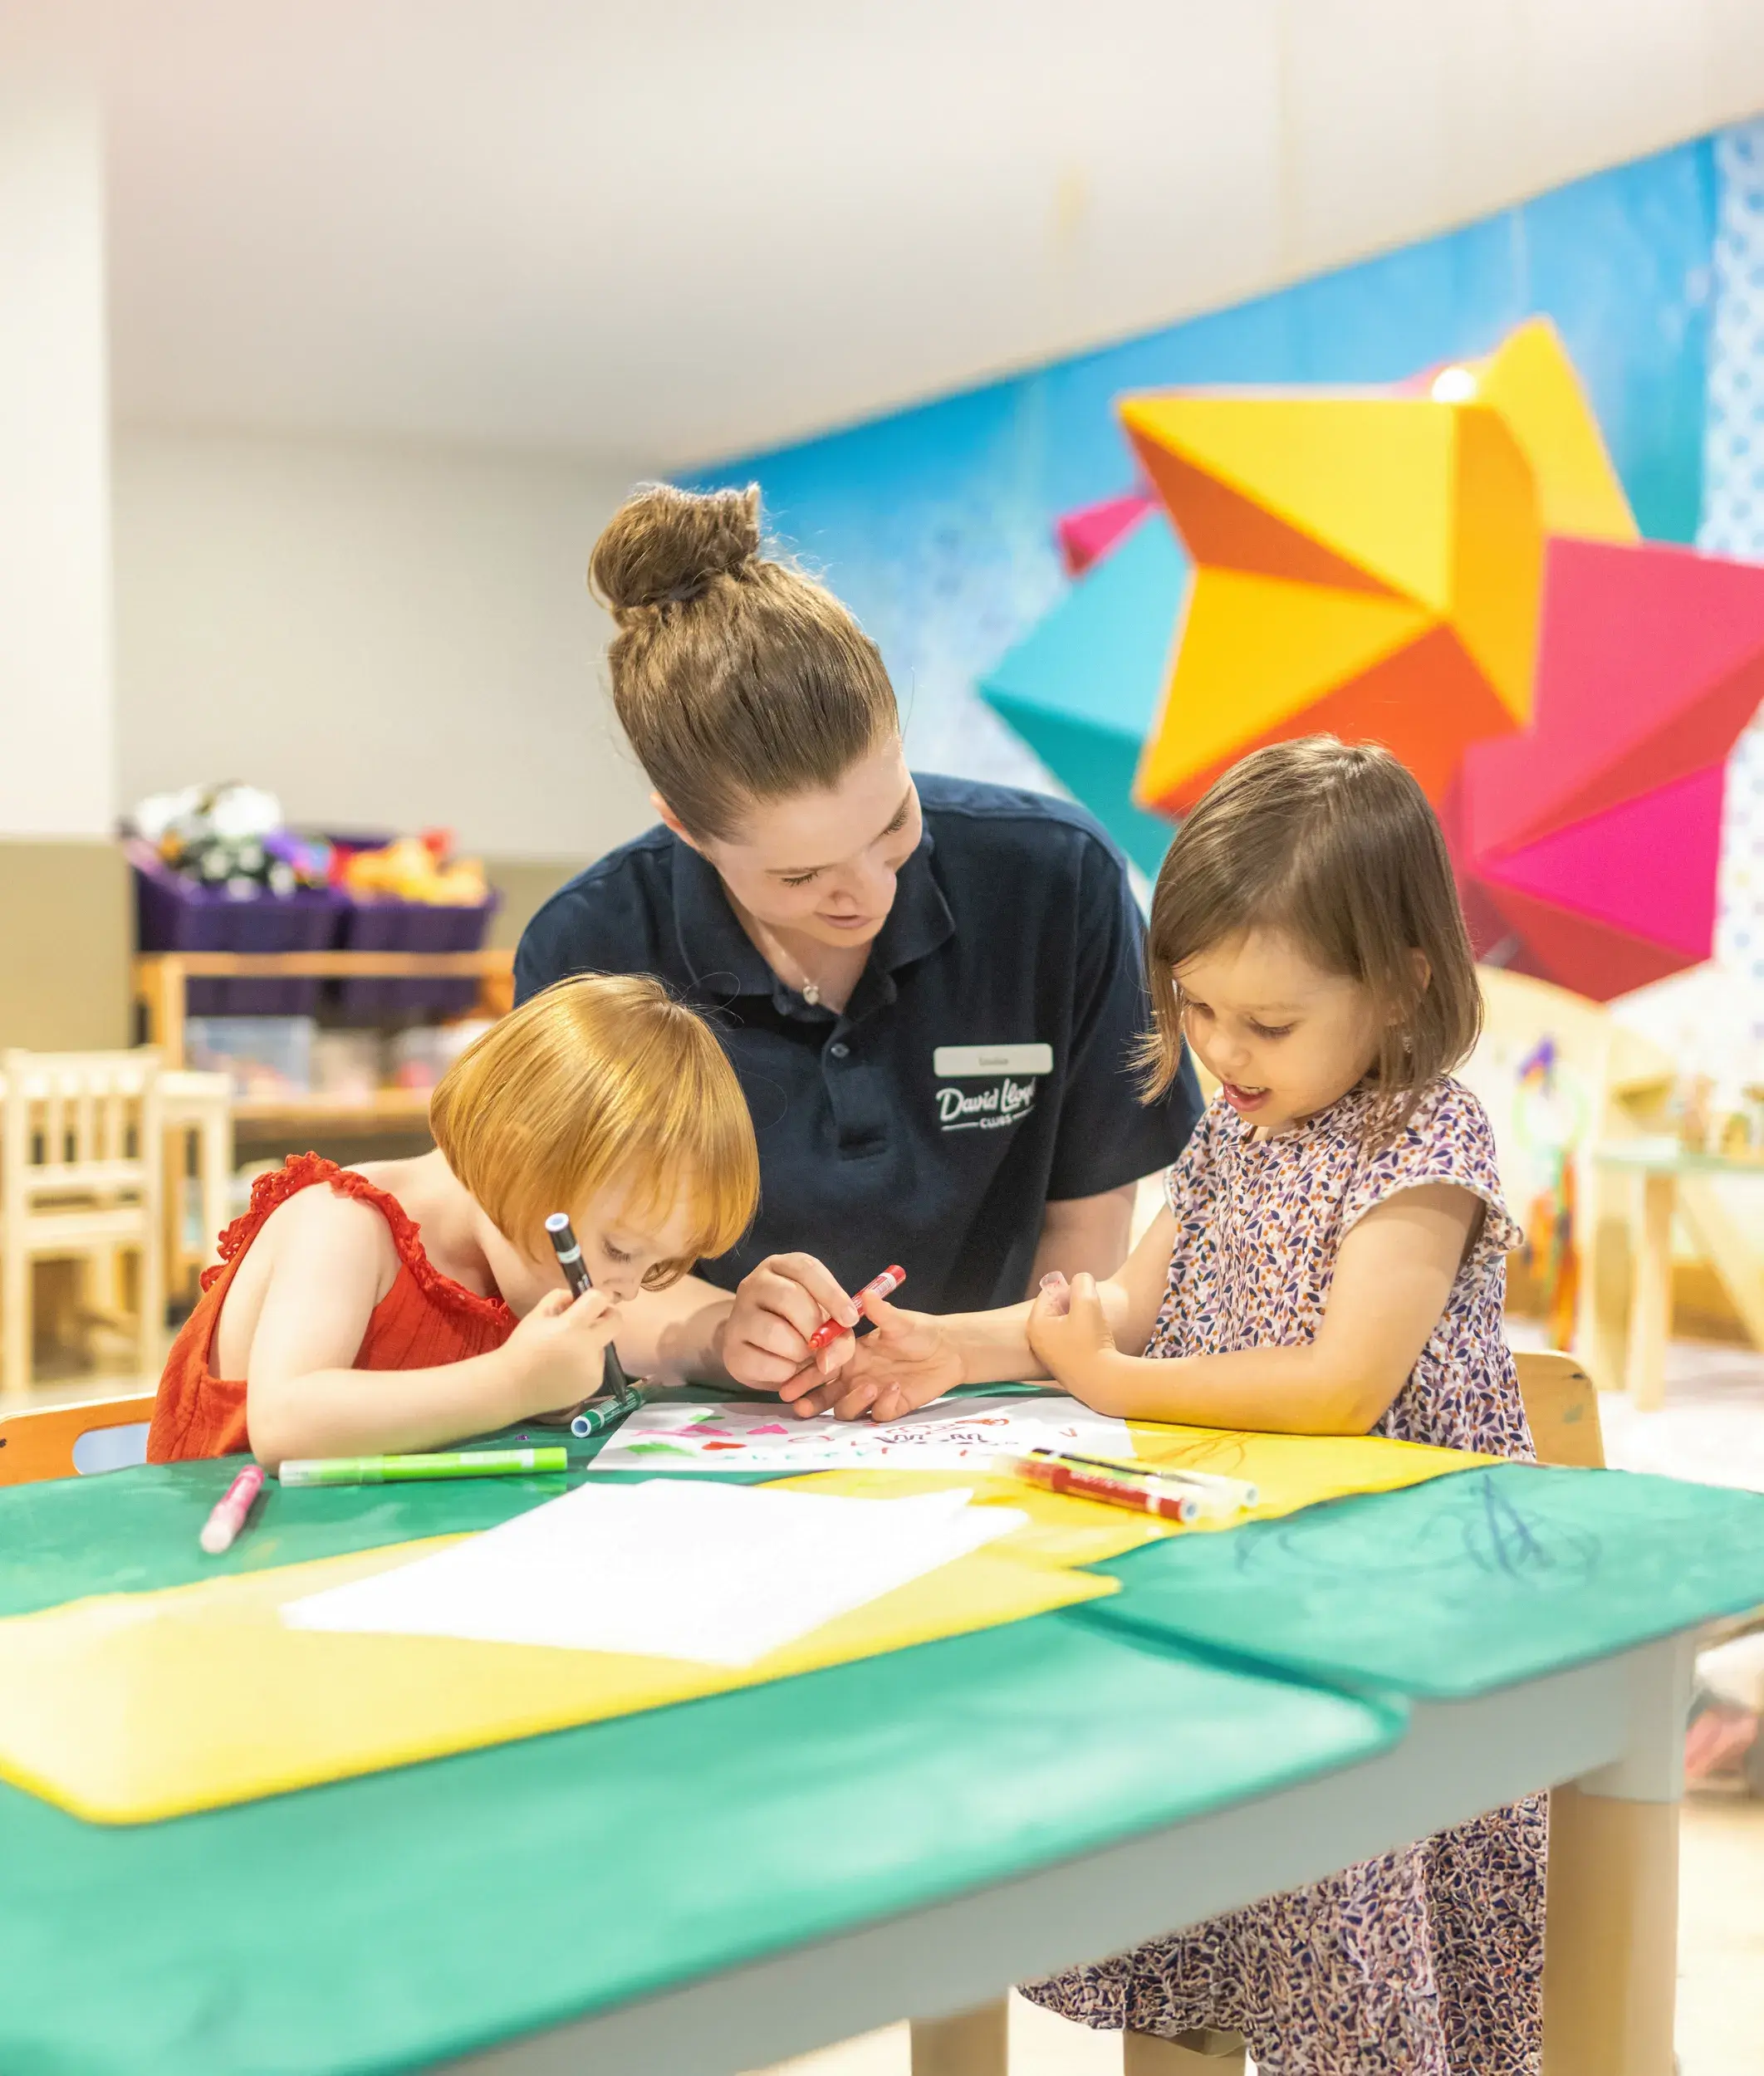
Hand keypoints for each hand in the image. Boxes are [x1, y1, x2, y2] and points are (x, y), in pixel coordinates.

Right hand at [502, 1287, 621, 1419]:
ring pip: (603, 1345)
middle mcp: (587, 1348)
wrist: (512, 1387)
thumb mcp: (536, 1315)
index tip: (595, 1298)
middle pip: (616, 1322)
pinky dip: (587, 1362)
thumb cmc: (522, 1347)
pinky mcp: (594, 1384)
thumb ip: (559, 1298)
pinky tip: (567, 1368)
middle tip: (594, 1318)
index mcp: (570, 1327)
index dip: (599, 1296)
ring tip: (567, 1352)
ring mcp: (592, 1368)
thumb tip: (578, 1295)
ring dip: (592, 1342)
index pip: (599, 1301)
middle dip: (609, 1315)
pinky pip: (597, 1364)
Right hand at [720, 1253, 859, 1392]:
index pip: (806, 1268)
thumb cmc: (798, 1326)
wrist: (756, 1347)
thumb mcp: (823, 1321)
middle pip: (788, 1297)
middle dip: (815, 1326)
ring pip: (773, 1331)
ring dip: (799, 1351)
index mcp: (781, 1266)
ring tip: (805, 1357)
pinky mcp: (731, 1349)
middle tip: (825, 1345)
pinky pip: (762, 1361)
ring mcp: (738, 1315)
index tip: (851, 1319)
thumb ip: (839, 1334)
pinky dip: (784, 1371)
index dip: (832, 1294)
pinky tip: (788, 1370)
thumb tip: (830, 1357)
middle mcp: (755, 1283)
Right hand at [781, 1291, 963, 1420]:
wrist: (948, 1349)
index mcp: (850, 1356)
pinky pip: (878, 1415)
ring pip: (847, 1410)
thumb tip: (867, 1295)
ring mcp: (871, 1395)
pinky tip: (895, 1389)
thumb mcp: (899, 1320)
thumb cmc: (917, 1331)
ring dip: (853, 1402)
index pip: (819, 1368)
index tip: (789, 1382)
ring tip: (870, 1386)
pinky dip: (883, 1405)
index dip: (803, 1376)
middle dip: (811, 1402)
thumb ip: (882, 1312)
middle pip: (825, 1397)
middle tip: (801, 1406)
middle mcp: (855, 1378)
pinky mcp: (891, 1408)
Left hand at [1027, 1271, 1117, 1399]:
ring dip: (1081, 1320)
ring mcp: (1049, 1356)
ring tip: (1094, 1329)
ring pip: (1065, 1324)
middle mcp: (1037, 1341)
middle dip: (1075, 1306)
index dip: (1070, 1291)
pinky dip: (1083, 1337)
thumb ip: (1082, 1282)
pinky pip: (1071, 1340)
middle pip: (1056, 1308)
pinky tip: (1094, 1342)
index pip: (1050, 1293)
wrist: (1103, 1382)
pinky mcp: (1063, 1366)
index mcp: (1035, 1324)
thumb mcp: (1087, 1303)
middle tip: (1091, 1314)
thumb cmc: (1091, 1342)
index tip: (1085, 1300)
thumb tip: (1081, 1280)